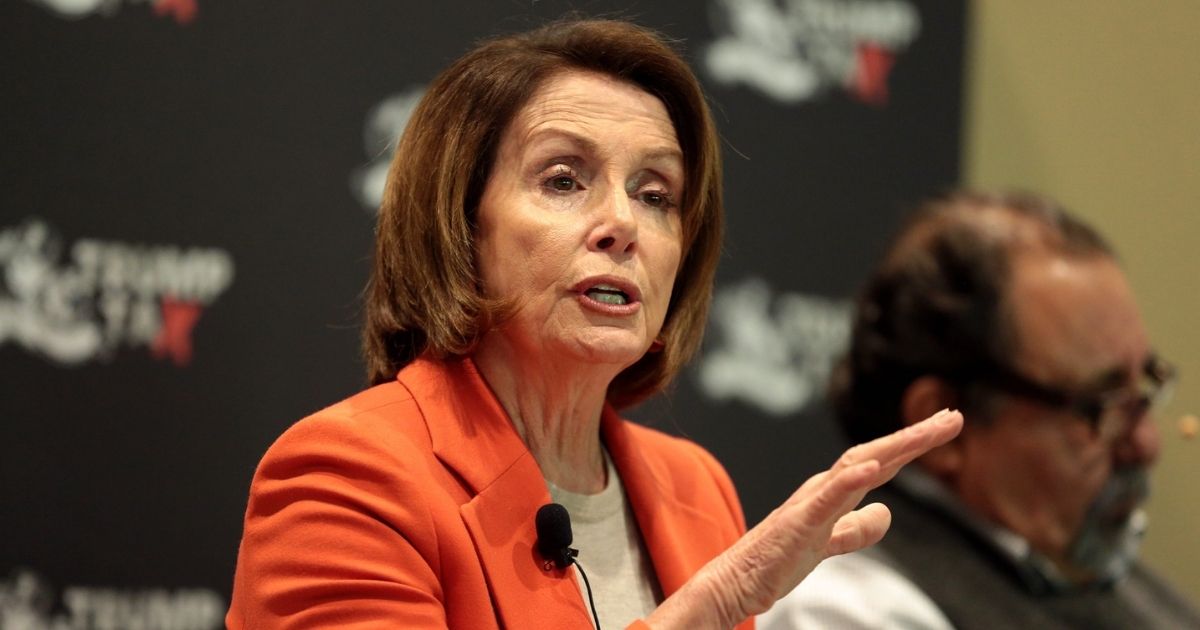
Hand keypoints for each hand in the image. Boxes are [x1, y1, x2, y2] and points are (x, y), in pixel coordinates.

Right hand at [645, 408, 962, 628]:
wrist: (735, 583)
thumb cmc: (777, 560)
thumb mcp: (830, 542)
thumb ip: (857, 528)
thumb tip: (886, 511)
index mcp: (832, 493)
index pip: (881, 461)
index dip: (914, 443)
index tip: (948, 425)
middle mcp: (823, 489)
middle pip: (874, 454)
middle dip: (914, 437)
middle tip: (953, 418)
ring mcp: (809, 505)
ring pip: (854, 468)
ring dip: (891, 449)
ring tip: (923, 435)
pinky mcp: (796, 527)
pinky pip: (825, 502)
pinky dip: (848, 481)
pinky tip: (872, 469)